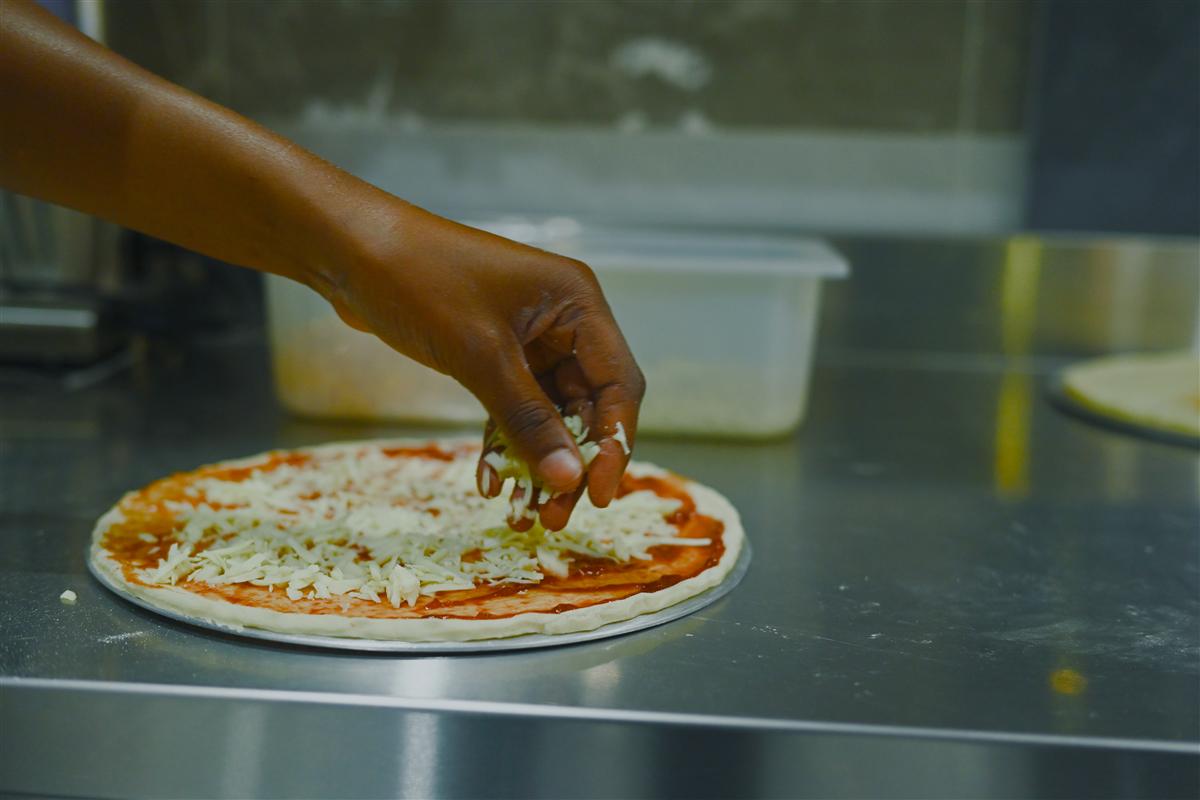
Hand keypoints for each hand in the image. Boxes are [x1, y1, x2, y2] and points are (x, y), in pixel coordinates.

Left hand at [315, 199, 643, 529]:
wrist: (348, 249)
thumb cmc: (420, 282)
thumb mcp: (480, 355)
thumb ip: (528, 419)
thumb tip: (569, 480)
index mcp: (577, 303)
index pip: (618, 384)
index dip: (614, 443)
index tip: (600, 496)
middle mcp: (562, 319)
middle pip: (587, 405)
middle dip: (571, 462)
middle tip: (554, 516)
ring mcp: (528, 337)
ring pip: (549, 414)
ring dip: (538, 461)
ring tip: (524, 513)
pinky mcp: (494, 352)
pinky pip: (514, 408)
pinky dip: (505, 443)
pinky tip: (490, 481)